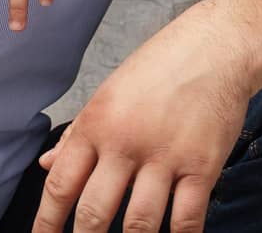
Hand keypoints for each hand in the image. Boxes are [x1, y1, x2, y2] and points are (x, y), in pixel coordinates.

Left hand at [31, 1, 255, 232]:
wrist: (215, 47)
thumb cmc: (159, 69)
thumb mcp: (108, 93)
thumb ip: (78, 132)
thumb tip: (46, 164)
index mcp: (96, 124)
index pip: (61, 183)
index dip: (46, 223)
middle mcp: (125, 142)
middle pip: (94, 213)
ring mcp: (164, 156)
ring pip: (139, 224)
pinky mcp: (202, 166)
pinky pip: (187, 220)